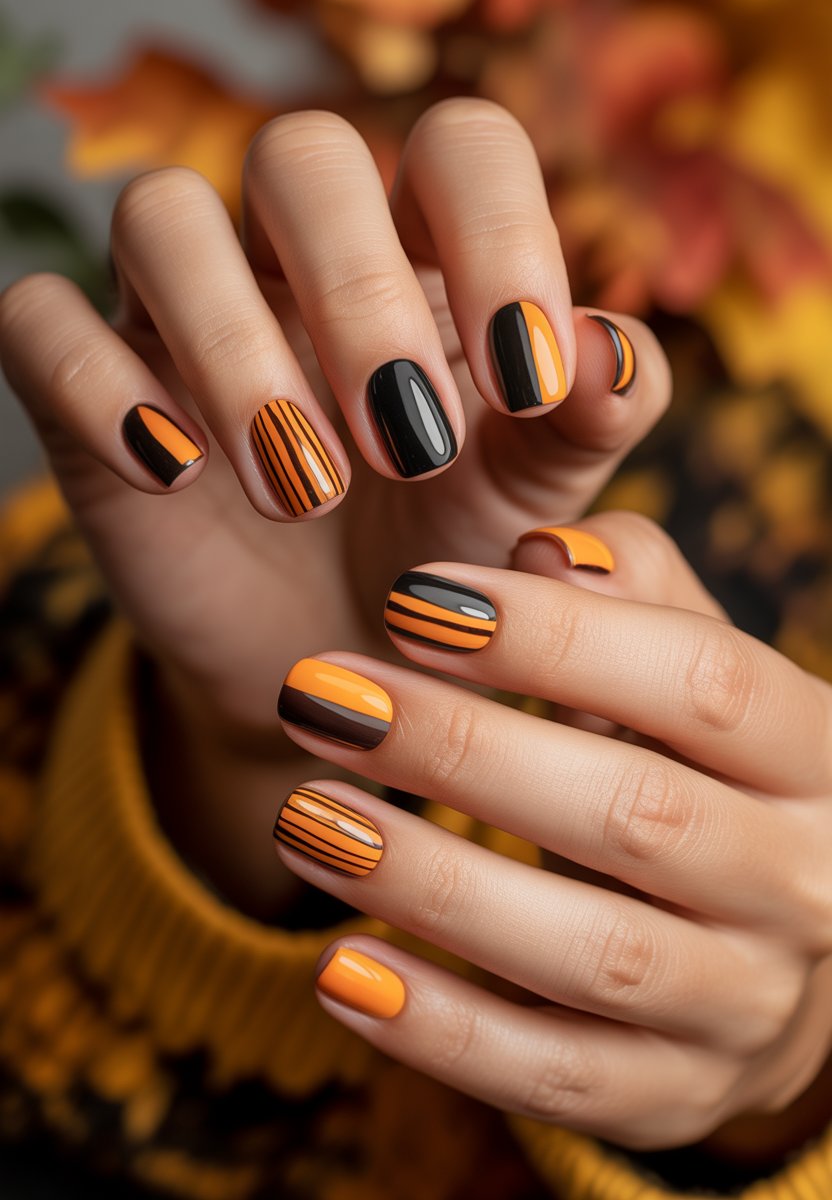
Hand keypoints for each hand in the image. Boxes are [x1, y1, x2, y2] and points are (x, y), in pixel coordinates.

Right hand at [0, 101, 667, 910]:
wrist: (338, 659)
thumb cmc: (447, 554)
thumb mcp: (537, 493)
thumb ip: (592, 414)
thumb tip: (607, 349)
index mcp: (422, 255)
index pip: (458, 147)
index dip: (499, 234)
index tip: (528, 377)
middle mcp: (293, 258)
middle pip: (300, 155)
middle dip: (360, 298)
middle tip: (410, 449)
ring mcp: (179, 314)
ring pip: (161, 219)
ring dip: (236, 349)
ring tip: (303, 488)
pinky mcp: (87, 389)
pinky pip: (40, 323)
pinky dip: (99, 383)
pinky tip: (174, 469)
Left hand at [273, 512, 831, 1147]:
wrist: (764, 943)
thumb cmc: (701, 766)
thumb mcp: (690, 664)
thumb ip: (633, 589)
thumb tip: (547, 552)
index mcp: (812, 754)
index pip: (703, 683)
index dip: (557, 638)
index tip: (410, 599)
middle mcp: (802, 885)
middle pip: (633, 815)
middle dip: (461, 750)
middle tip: (320, 698)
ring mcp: (746, 1006)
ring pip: (591, 955)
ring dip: (431, 885)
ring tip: (303, 819)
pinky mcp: (674, 1096)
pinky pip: (557, 1076)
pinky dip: (443, 1030)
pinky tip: (339, 970)